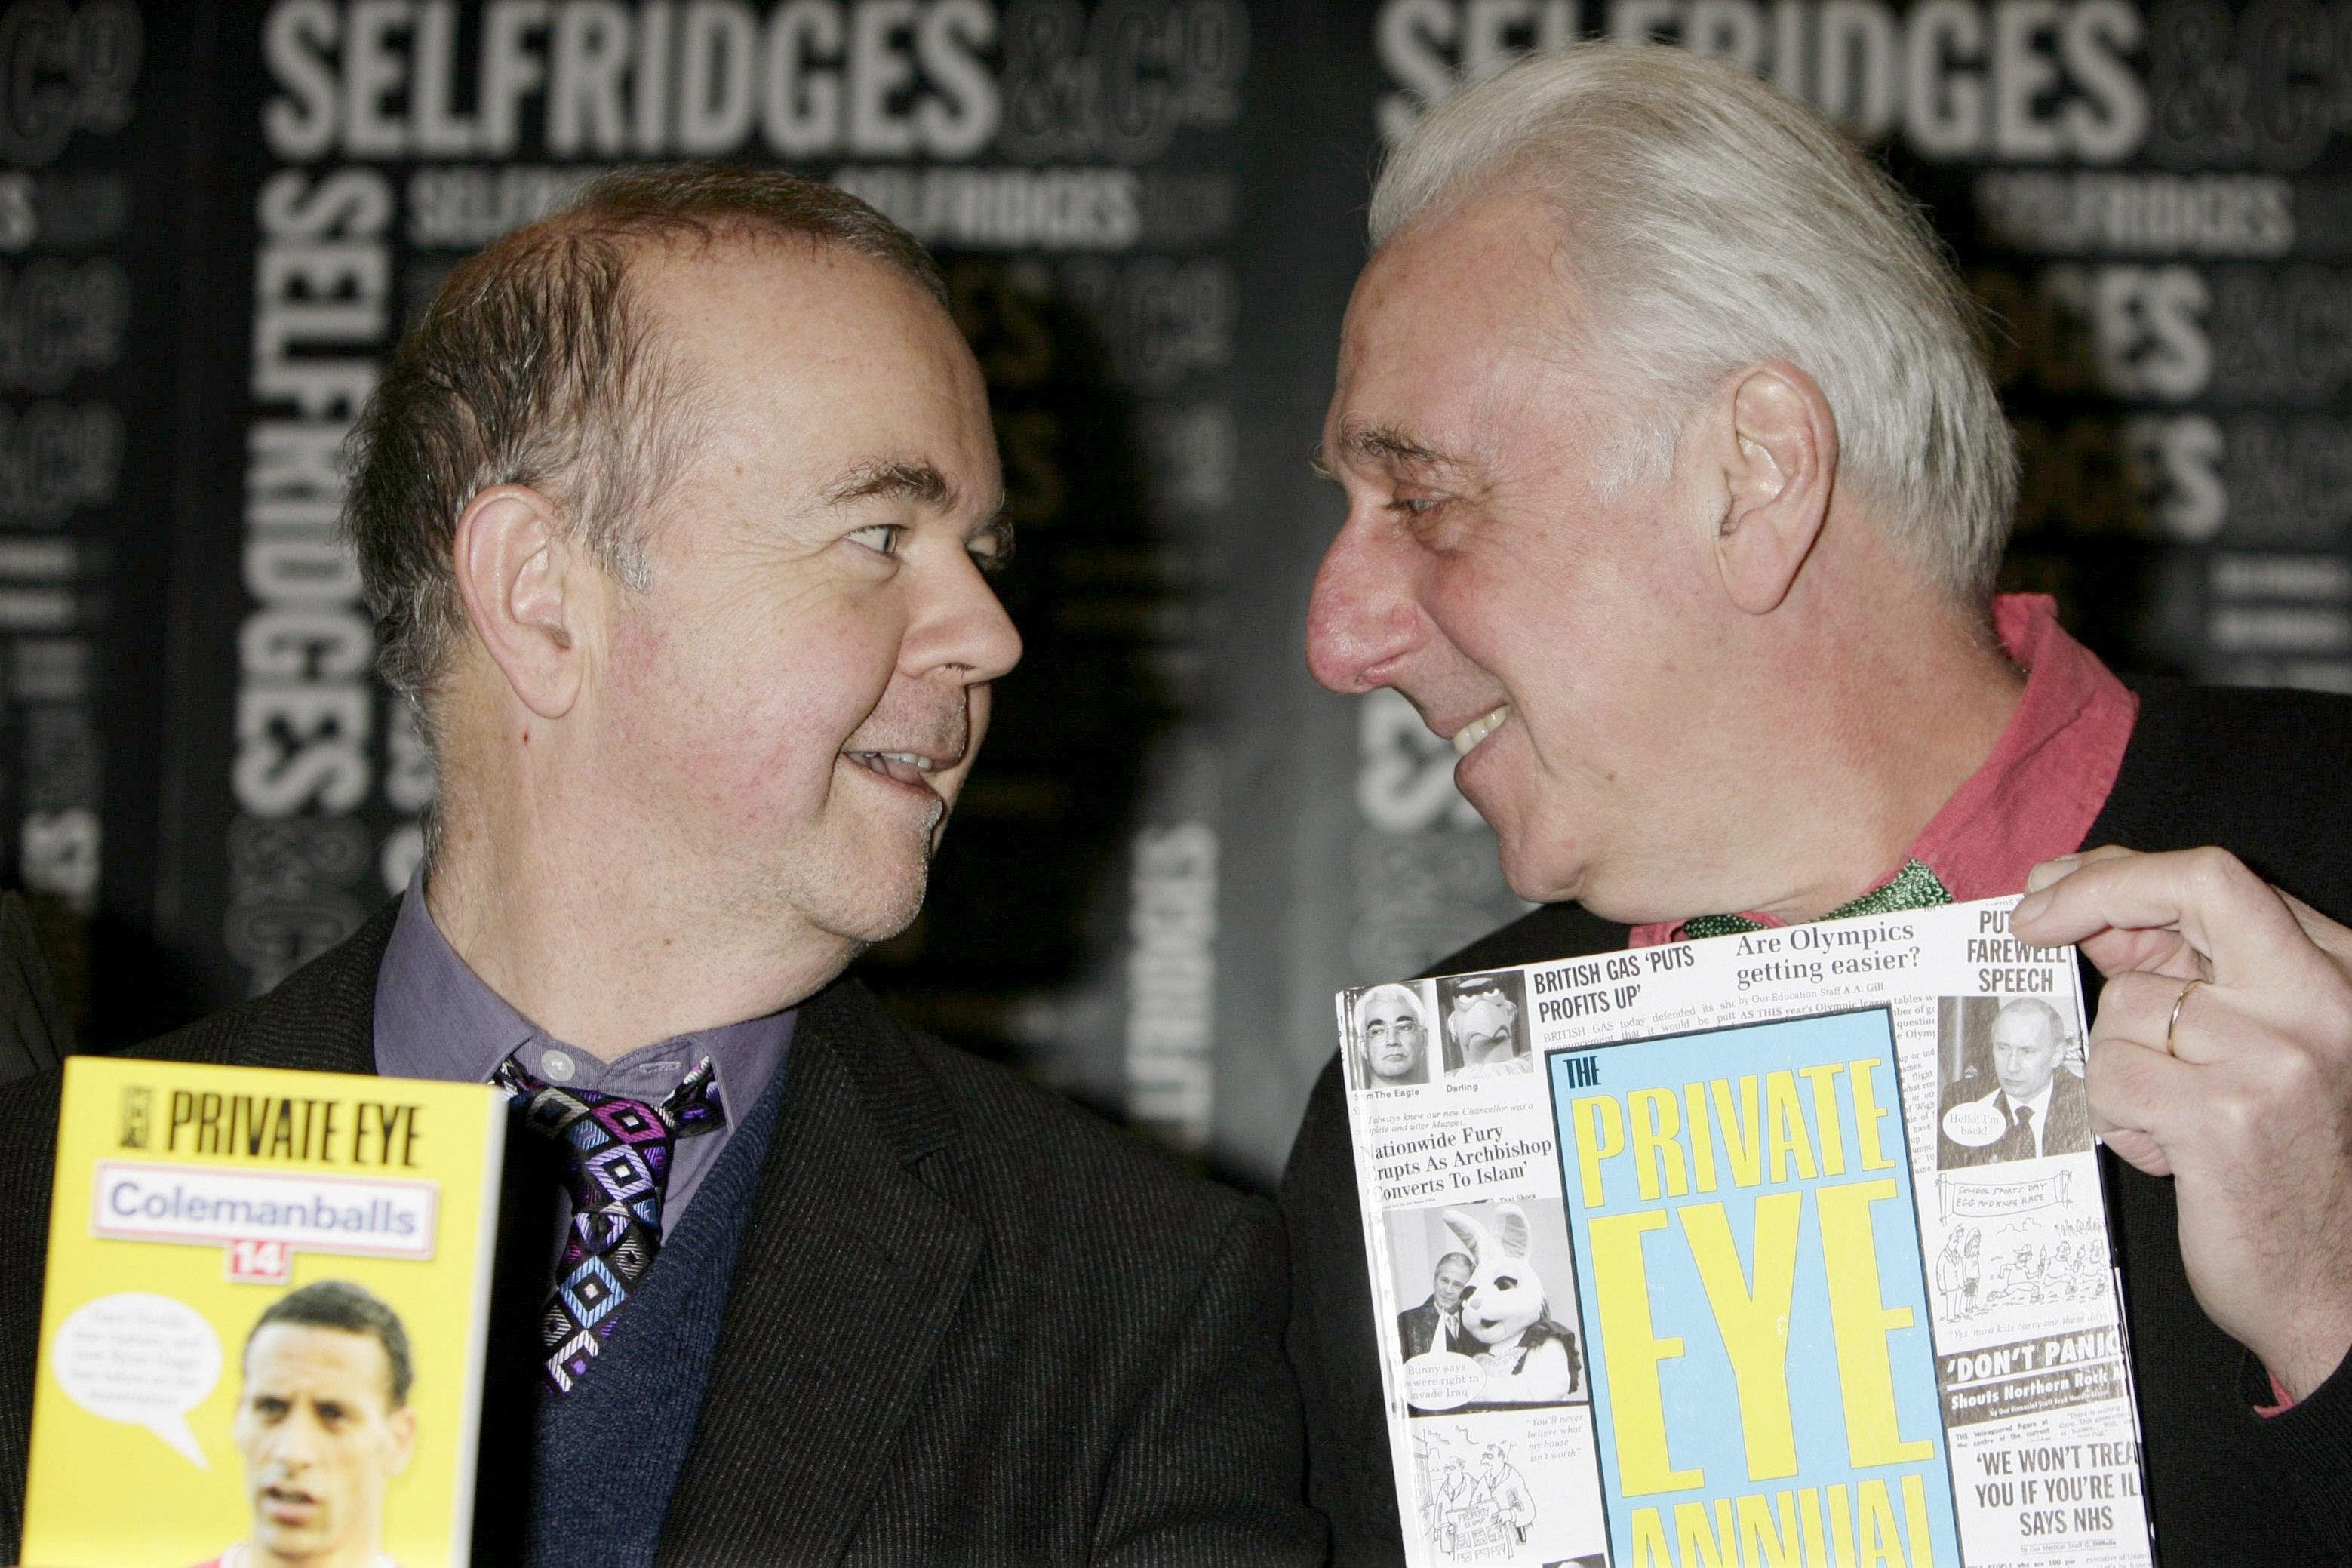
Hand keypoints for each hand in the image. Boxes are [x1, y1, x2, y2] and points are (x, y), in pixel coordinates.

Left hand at [2013, 845, 2351, 1400]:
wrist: (2334, 1286)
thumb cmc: (2285, 1164)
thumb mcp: (2256, 1049)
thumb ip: (2188, 974)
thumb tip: (2084, 909)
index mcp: (2339, 976)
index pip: (2221, 880)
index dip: (2123, 874)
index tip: (2053, 888)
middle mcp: (2325, 1002)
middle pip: (2193, 891)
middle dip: (2094, 894)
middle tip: (2030, 924)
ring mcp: (2279, 1056)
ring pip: (2124, 1007)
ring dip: (2120, 1065)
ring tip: (2172, 1119)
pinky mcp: (2225, 1115)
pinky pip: (2111, 1075)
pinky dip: (2119, 1116)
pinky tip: (2168, 1152)